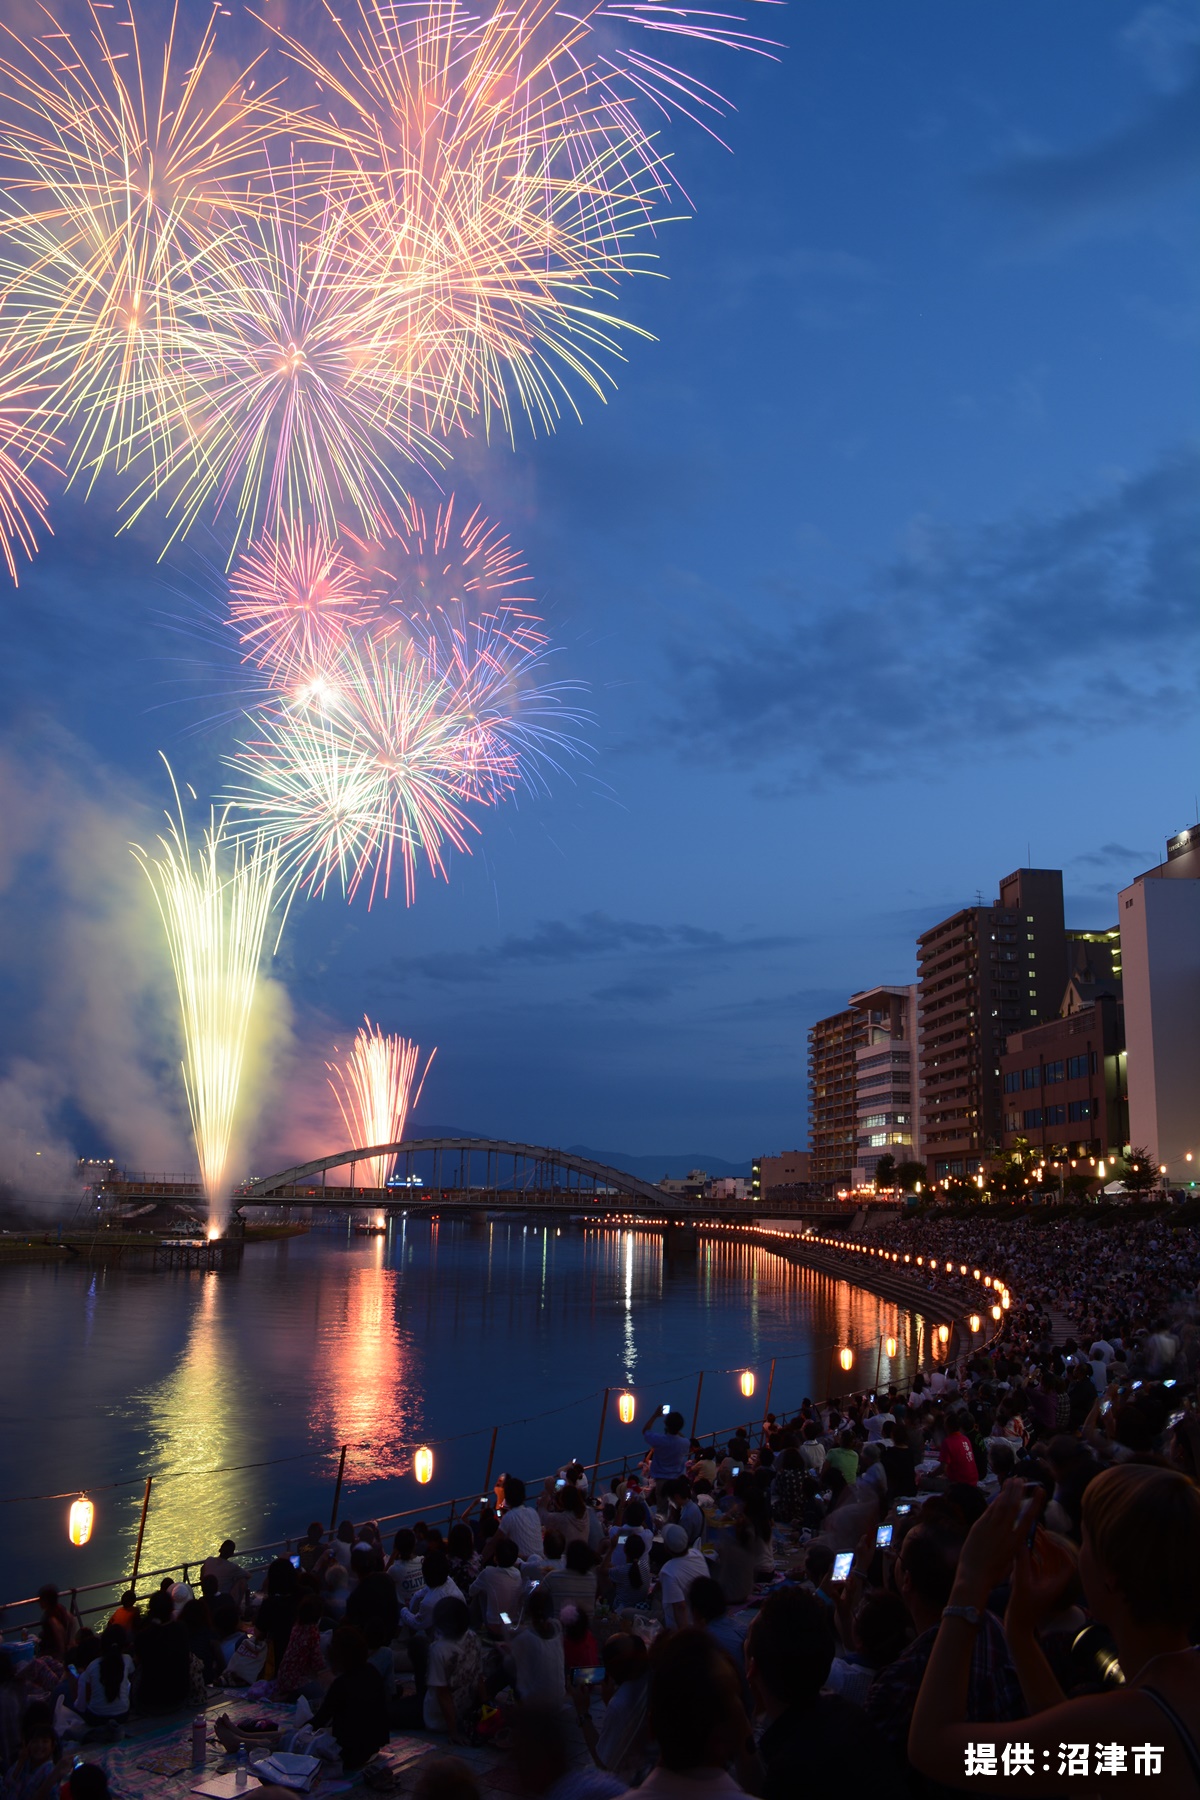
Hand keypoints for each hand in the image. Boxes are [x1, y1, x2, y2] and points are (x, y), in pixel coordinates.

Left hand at [950, 1479, 1041, 1607]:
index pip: (1028, 1518)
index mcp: (1016, 1542)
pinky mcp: (979, 1526)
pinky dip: (996, 1501)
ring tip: (1011, 1481)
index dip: (1035, 1502)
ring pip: (1001, 1505)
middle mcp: (1005, 1532)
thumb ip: (1013, 1547)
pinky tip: (1000, 1494)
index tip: (1040, 1490)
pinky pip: (989, 1510)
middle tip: (1021, 1480)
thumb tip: (1016, 1539)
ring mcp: (991, 1527)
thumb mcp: (1009, 1560)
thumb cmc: (993, 1574)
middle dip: (1018, 1491)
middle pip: (1013, 1506)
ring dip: (1007, 1491)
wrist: (974, 1576)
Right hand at [1006, 1527, 1076, 1637]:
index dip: (1062, 1551)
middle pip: (1055, 1559)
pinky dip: (1031, 1556)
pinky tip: (1022, 1548)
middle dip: (1047, 1544)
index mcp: (1055, 1584)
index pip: (1068, 1565)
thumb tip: (1021, 1541)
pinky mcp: (1033, 1584)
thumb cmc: (1022, 1609)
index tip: (1050, 1541)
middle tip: (1036, 1532)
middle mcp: (1051, 1582)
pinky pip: (1036, 1565)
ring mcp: (1042, 1583)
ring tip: (1029, 1536)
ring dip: (1038, 1548)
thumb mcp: (1021, 1583)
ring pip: (1045, 1561)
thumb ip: (1022, 1562)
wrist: (1017, 1627)